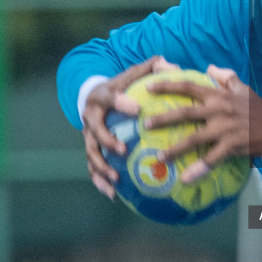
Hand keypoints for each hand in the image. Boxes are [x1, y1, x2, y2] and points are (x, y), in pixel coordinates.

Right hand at [81, 56, 179, 198]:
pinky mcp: (91, 150)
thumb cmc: (121, 85)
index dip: (120, 102)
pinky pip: (92, 168)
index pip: (109, 97)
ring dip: (101, 167)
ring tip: (116, 178)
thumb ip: (152, 68)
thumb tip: (173, 67)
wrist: (93, 95)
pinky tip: (113, 194)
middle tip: (122, 149)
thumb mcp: (133, 74)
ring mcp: (88, 136)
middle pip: (94, 131)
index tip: (136, 109)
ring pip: (90, 153)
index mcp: (101, 97)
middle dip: (107, 141)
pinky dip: (100, 181)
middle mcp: (91, 117)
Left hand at [144, 65, 261, 181]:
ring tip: (159, 157)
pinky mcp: (231, 146)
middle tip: (145, 125)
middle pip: (185, 113)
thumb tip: (209, 68)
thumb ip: (226, 77)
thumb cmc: (258, 108)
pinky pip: (211, 159)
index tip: (149, 87)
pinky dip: (198, 170)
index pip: (189, 88)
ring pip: (194, 139)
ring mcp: (224, 129)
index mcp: (218, 96)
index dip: (168, 86)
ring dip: (175, 148)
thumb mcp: (243, 88)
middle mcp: (218, 111)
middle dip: (163, 119)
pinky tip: (185, 178)